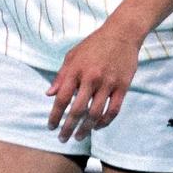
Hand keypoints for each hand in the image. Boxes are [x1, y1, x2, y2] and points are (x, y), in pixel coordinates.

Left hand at [48, 21, 141, 139]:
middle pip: (77, 110)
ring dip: (86, 128)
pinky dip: (105, 122)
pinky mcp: (123, 86)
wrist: (122, 33)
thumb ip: (60, 76)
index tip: (51, 127)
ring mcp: (108, 83)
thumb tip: (48, 94)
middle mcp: (91, 78)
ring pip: (96, 113)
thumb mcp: (72, 55)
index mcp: (76, 70)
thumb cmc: (94, 44)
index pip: (62, 98)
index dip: (55, 116)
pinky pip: (113, 110)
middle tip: (63, 138)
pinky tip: (97, 127)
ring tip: (79, 136)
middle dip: (68, 127)